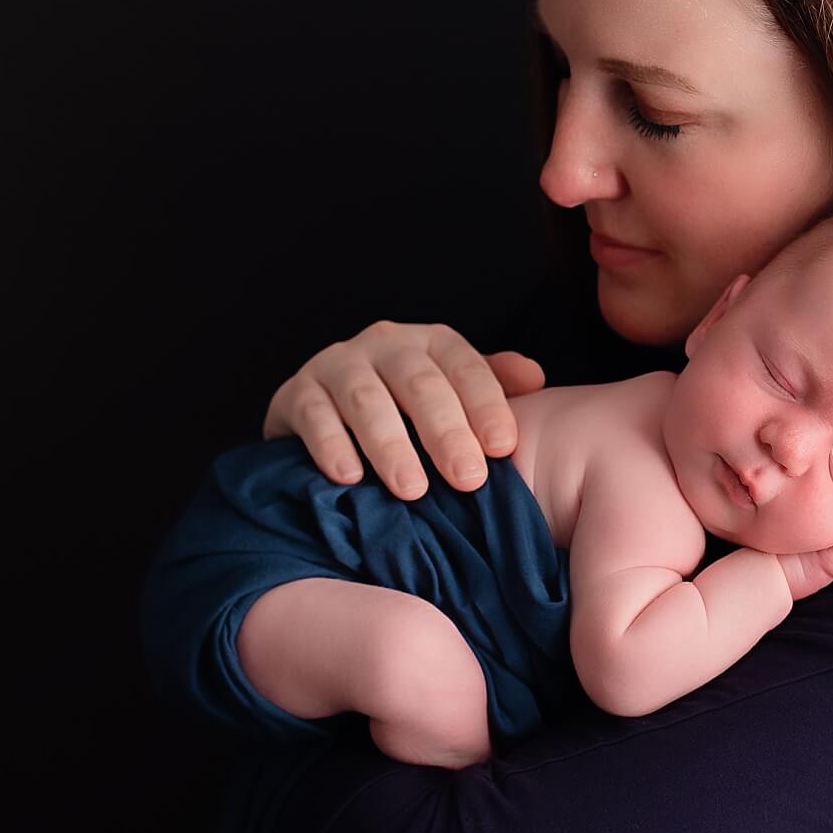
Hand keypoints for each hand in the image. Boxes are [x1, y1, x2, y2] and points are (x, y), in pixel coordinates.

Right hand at [262, 320, 546, 499]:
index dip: (485, 404)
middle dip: (445, 431)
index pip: (465, 366)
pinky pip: (312, 415)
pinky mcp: (296, 393)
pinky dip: (329, 445)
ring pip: (364, 398)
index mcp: (431, 342)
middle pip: (418, 382)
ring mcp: (336, 365)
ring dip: (389, 444)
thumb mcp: (454, 391)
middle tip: (468, 479)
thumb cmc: (406, 407)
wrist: (326, 408)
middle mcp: (385, 344)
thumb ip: (492, 384)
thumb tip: (536, 379)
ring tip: (412, 489)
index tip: (503, 447)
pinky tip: (348, 478)